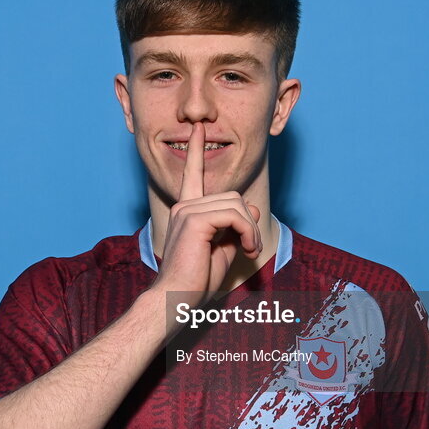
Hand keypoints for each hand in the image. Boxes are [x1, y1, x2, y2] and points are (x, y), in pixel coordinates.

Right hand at [151, 123, 261, 305]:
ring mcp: (187, 211)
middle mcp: (184, 207)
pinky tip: (246, 249)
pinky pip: (234, 215)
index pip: (192, 175)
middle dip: (249, 222)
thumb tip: (248, 205)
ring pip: (236, 204)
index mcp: (187, 211)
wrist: (177, 299)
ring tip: (249, 250)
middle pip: (232, 196)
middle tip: (251, 248)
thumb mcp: (224, 248)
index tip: (196, 129)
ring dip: (250, 229)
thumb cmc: (196, 280)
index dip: (195, 151)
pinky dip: (247, 232)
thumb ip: (235, 226)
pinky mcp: (194, 220)